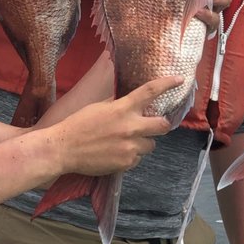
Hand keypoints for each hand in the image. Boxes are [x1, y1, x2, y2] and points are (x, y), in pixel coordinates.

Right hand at [51, 76, 179, 174]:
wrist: (64, 149)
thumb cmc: (77, 125)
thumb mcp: (98, 107)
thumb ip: (117, 105)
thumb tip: (129, 102)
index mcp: (122, 108)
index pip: (150, 92)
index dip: (167, 84)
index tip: (179, 80)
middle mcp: (130, 127)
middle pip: (162, 125)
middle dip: (160, 125)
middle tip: (153, 125)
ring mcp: (130, 147)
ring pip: (150, 145)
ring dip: (142, 143)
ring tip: (124, 143)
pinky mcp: (127, 163)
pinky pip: (138, 159)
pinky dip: (131, 156)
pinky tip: (115, 153)